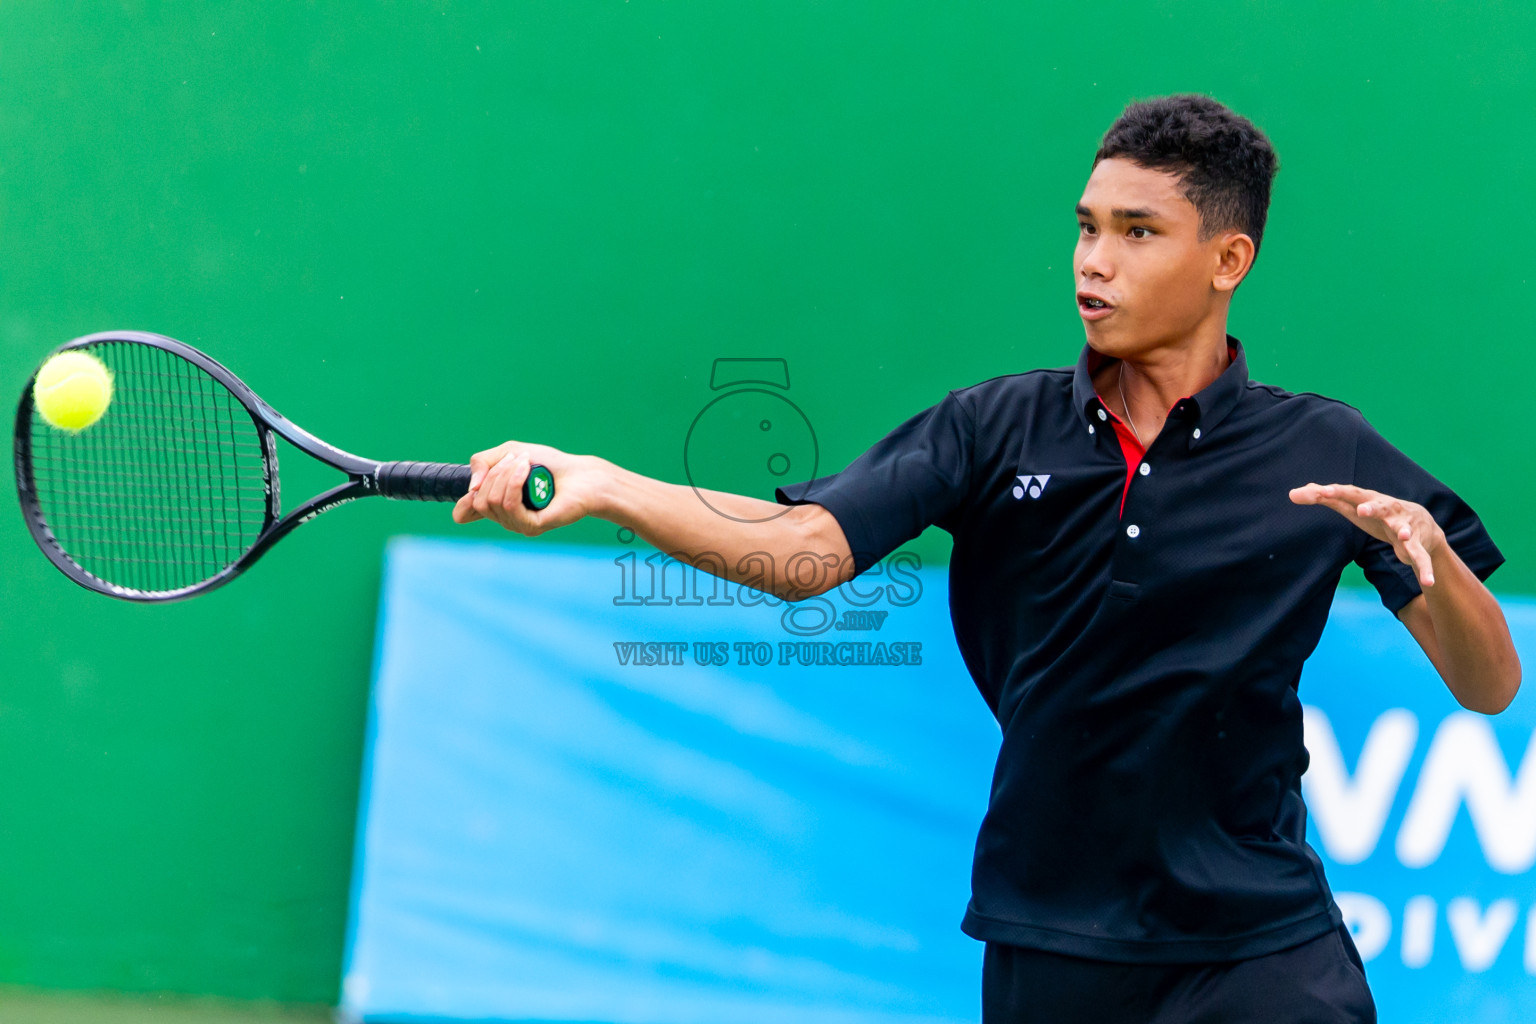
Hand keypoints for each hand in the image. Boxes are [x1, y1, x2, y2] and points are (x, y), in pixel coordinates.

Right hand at [451, 440, 599, 535]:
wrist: (580, 473)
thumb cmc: (548, 464)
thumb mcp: (508, 453)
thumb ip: (482, 463)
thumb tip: (471, 490)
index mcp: (497, 504)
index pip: (466, 513)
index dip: (463, 503)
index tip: (474, 487)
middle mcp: (504, 517)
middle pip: (479, 499)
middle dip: (495, 472)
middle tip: (518, 459)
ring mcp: (517, 524)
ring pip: (492, 500)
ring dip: (506, 474)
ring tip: (526, 463)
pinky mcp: (531, 526)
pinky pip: (509, 505)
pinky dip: (515, 482)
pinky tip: (526, 470)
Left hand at [1289, 482, 1445, 587]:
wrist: (1420, 522)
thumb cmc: (1375, 513)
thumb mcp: (1349, 507)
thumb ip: (1324, 499)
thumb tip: (1292, 493)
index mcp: (1370, 500)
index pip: (1350, 494)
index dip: (1336, 493)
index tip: (1320, 492)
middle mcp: (1390, 509)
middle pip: (1381, 506)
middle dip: (1373, 508)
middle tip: (1363, 510)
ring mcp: (1405, 526)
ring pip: (1404, 528)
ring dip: (1403, 531)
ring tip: (1402, 535)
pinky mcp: (1417, 544)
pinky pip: (1420, 557)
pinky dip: (1424, 569)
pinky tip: (1426, 582)